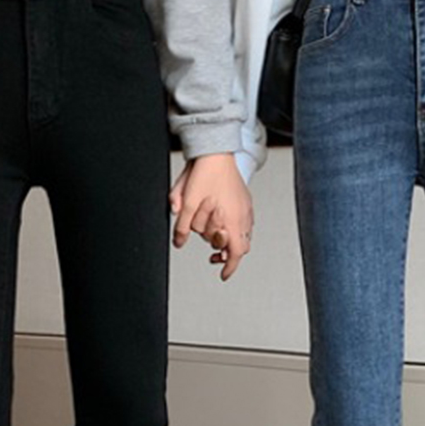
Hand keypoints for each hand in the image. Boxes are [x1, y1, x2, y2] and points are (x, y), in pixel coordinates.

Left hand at [170, 153, 253, 280]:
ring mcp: (245, 207)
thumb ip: (182, 227)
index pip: (236, 253)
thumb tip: (179, 243)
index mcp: (232, 220)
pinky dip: (232, 226)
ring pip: (241, 233)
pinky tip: (219, 219)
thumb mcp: (187, 203)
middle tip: (212, 255)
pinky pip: (242, 220)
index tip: (224, 274)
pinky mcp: (244, 199)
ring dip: (227, 238)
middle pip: (239, 245)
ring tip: (212, 233)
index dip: (230, 267)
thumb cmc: (205, 173)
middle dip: (224, 251)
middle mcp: (243, 216)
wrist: (214, 150)